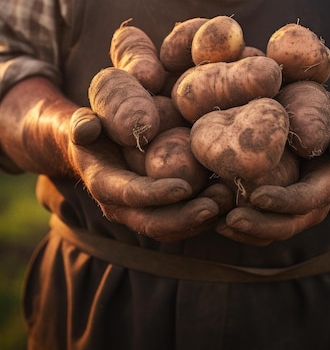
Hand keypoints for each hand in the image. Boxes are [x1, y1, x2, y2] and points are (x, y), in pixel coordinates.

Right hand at [68, 136, 232, 241]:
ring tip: (229, 199)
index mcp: (104, 184)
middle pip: (155, 223)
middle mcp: (121, 206)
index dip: (156, 194)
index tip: (185, 186)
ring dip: (201, 218)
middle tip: (218, 201)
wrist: (95, 147)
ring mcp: (141, 212)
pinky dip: (204, 215)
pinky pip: (182, 222)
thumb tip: (88, 126)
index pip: (131, 194)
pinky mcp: (159, 210)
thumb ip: (80, 123)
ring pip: (172, 228)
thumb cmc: (94, 127)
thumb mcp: (82, 121)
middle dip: (187, 216)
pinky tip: (228, 199)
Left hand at [215, 154, 329, 245]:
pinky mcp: (275, 216)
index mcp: (325, 187)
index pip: (307, 200)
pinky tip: (217, 222)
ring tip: (219, 224)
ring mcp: (292, 216)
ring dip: (245, 232)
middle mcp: (310, 208)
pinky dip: (239, 231)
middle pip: (287, 225)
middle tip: (231, 219)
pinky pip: (259, 232)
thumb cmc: (326, 132)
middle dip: (259, 225)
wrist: (321, 147)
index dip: (283, 201)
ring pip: (270, 234)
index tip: (257, 196)